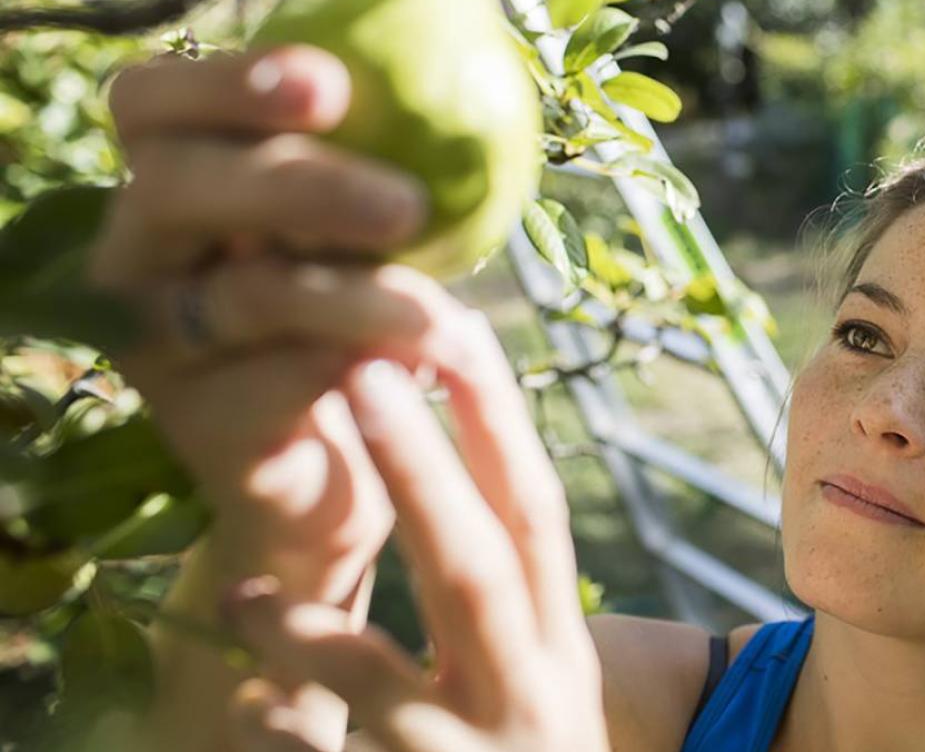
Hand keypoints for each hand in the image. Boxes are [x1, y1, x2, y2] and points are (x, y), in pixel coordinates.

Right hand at [88, 45, 452, 592]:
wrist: (356, 457)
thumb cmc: (364, 304)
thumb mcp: (370, 225)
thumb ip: (384, 156)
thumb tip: (472, 71)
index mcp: (173, 176)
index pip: (151, 101)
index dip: (225, 82)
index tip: (331, 83)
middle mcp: (139, 253)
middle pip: (177, 186)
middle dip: (298, 185)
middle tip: (406, 206)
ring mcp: (158, 344)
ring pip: (244, 294)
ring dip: (356, 296)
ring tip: (441, 316)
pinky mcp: (200, 426)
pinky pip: (279, 383)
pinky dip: (357, 368)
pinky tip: (420, 369)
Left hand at [222, 311, 607, 751]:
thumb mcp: (538, 678)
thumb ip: (503, 595)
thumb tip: (442, 463)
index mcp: (560, 647)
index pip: (536, 517)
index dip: (500, 425)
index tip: (457, 334)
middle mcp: (533, 693)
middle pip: (481, 567)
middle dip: (426, 470)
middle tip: (365, 376)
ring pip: (389, 683)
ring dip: (310, 631)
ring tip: (244, 596)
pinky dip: (285, 735)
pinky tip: (250, 712)